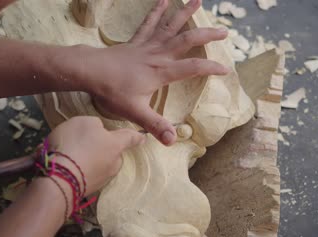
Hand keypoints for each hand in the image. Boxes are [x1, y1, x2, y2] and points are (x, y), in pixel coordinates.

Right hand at [46, 116, 144, 195]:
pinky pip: (87, 175)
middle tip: (85, 143)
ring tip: (71, 155)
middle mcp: (113, 163)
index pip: (131, 137)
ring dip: (90, 160)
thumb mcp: (83, 122)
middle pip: (113, 153)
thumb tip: (99, 132)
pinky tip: (66, 167)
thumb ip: (95, 125)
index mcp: (116, 145)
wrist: (59, 178)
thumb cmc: (75, 144)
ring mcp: (102, 179)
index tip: (144, 137)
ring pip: (100, 165)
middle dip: (104, 148)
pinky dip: (80, 171)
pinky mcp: (89, 190)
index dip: (137, 136)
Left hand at [79, 0, 228, 144]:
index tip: (226, 69)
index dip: (211, 68)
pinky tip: (163, 0)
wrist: (90, 71)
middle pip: (187, 40)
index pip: (193, 68)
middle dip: (207, 35)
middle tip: (224, 32)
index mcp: (161, 72)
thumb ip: (155, 125)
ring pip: (170, 26)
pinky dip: (157, 11)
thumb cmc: (112, 91)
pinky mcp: (136, 42)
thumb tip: (173, 141)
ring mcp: (147, 46)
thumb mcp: (135, 112)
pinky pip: (149, 24)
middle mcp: (158, 55)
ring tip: (198, 0)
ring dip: (185, 13)